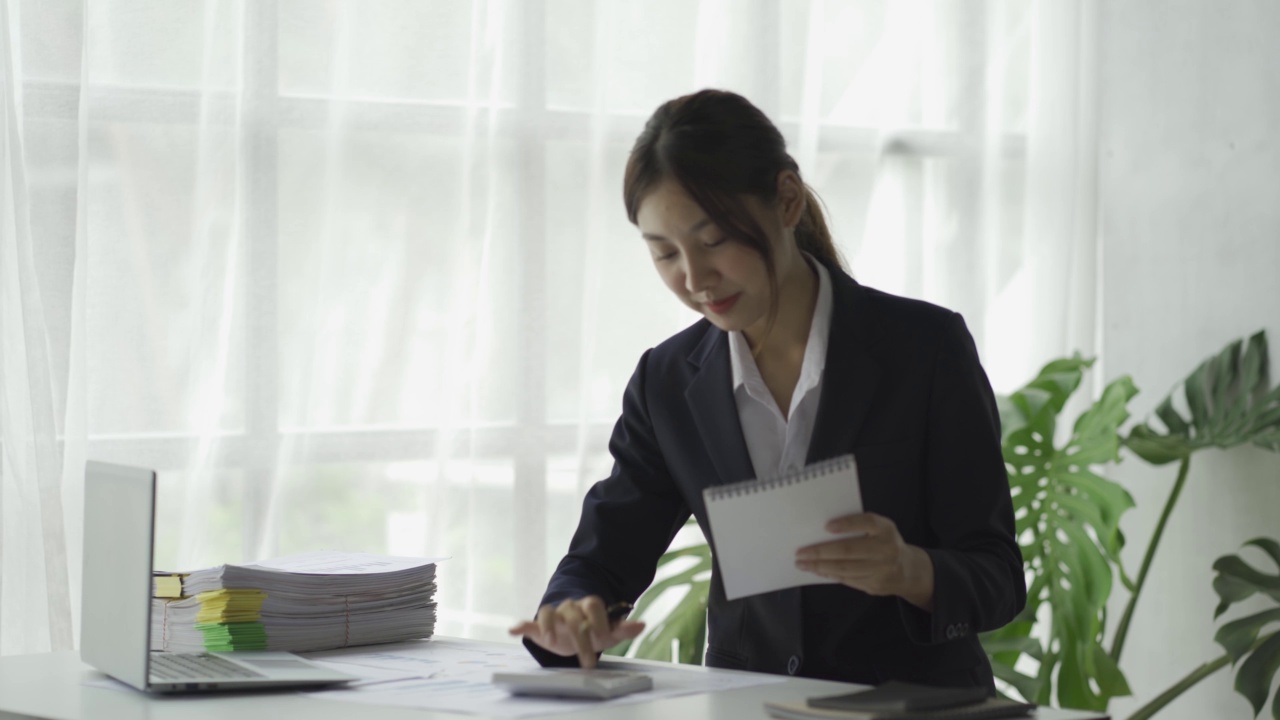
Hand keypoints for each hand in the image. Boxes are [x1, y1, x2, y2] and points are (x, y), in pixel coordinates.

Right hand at [508, 596, 645, 668]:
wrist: (573, 630)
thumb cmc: (592, 630)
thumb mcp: (609, 632)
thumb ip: (623, 628)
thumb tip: (642, 624)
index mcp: (589, 606)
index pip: (593, 605)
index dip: (597, 619)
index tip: (602, 636)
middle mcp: (571, 607)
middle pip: (573, 615)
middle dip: (581, 638)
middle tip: (588, 662)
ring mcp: (555, 615)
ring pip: (550, 613)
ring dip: (549, 625)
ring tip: (550, 639)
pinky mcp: (540, 626)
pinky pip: (529, 622)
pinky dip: (520, 626)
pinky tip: (512, 630)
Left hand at [794, 512, 934, 610]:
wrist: (908, 569)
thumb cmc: (884, 542)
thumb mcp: (879, 529)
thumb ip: (858, 527)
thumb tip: (822, 531)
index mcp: (885, 529)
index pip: (867, 522)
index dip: (847, 524)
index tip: (826, 526)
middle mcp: (886, 549)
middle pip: (849, 550)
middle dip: (821, 551)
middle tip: (800, 552)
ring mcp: (882, 569)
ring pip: (845, 568)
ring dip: (820, 566)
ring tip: (802, 563)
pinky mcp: (875, 585)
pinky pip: (847, 579)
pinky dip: (829, 574)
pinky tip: (816, 570)